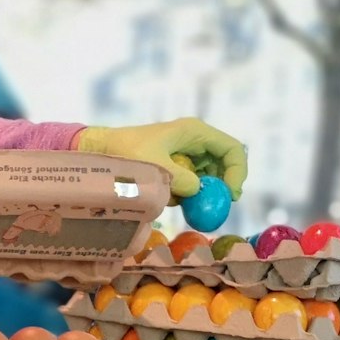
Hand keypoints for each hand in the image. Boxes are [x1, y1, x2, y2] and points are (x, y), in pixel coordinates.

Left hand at [75, 118, 247, 199]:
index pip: (232, 149)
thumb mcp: (155, 166)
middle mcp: (194, 141)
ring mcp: (185, 153)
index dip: (237, 172)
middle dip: (218, 188)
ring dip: (198, 192)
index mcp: (194, 132)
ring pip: (207, 177)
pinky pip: (190, 183)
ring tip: (179, 198)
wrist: (101, 150)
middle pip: (223, 165)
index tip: (231, 195)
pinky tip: (167, 195)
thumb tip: (196, 190)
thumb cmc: (126, 152)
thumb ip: (179, 178)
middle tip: (211, 207)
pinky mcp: (175, 166)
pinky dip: (184, 193)